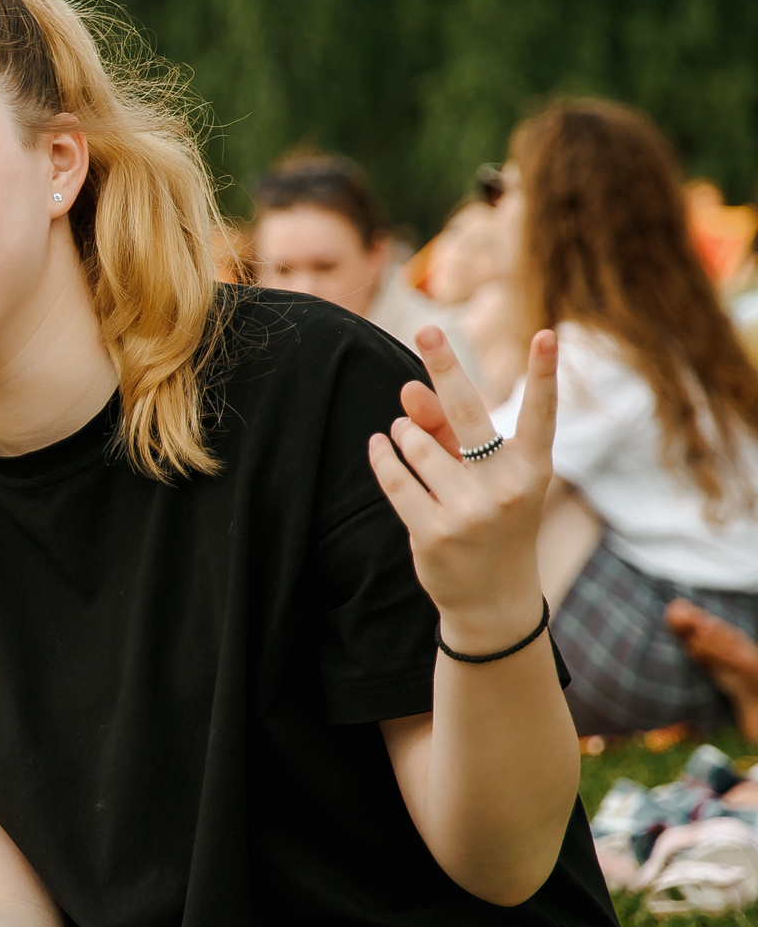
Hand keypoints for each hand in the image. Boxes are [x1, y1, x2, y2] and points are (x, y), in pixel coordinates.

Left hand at [367, 327, 556, 650]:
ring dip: (403, 432)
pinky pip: (394, 477)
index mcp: (533, 468)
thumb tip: (407, 390)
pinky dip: (382, 455)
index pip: (540, 413)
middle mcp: (506, 487)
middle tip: (426, 329)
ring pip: (416, 444)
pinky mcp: (434, 532)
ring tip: (405, 435)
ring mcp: (470, 512)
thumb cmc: (492, 520)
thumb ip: (447, 431)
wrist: (493, 597)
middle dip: (445, 367)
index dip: (543, 373)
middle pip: (467, 413)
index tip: (546, 333)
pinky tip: (379, 445)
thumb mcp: (485, 476)